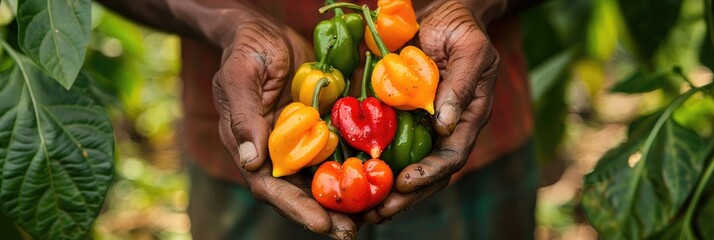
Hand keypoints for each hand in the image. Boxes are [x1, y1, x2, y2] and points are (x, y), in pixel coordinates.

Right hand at [211, 14, 356, 238]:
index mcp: (251, 147)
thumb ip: (244, 117)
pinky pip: (339, 152)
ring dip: (345, 199)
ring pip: (323, 178)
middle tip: (351, 231)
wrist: (266, 31)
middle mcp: (277, 152)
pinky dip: (356, 168)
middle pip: (301, 192)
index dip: (296, 207)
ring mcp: (301, 142)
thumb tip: (251, 162)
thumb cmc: (247, 51)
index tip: (322, 222)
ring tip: (371, 215)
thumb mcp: (240, 77)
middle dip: (325, 214)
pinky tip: (378, 179)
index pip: (270, 187)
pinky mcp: (321, 128)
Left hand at [362, 0, 499, 223]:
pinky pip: (381, 144)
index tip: (405, 183)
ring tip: (357, 208)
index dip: (429, 173)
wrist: (442, 13)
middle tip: (374, 212)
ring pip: (401, 166)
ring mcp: (419, 125)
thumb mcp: (470, 50)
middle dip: (402, 196)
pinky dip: (366, 163)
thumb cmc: (461, 29)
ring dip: (381, 189)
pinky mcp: (396, 116)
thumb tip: (445, 124)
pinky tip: (344, 174)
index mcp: (466, 119)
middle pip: (425, 173)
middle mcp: (442, 130)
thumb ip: (461, 85)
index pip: (451, 157)